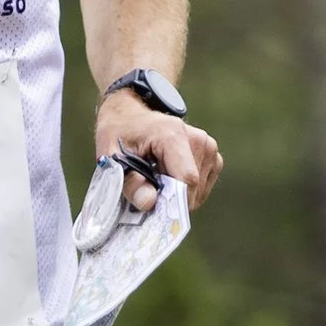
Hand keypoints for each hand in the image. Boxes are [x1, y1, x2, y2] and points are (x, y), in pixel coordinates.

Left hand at [97, 88, 222, 211]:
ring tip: (156, 179)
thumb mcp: (112, 158)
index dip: (172, 202)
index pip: (187, 179)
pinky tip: (169, 178)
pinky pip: (202, 186)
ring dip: (177, 195)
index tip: (153, 212)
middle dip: (171, 200)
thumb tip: (149, 203)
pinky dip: (186, 190)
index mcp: (173, 135)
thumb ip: (130, 183)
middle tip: (147, 192)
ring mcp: (208, 146)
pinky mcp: (212, 155)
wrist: (131, 114)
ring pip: (198, 190)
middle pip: (192, 188)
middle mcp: (197, 139)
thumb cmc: (120, 134)